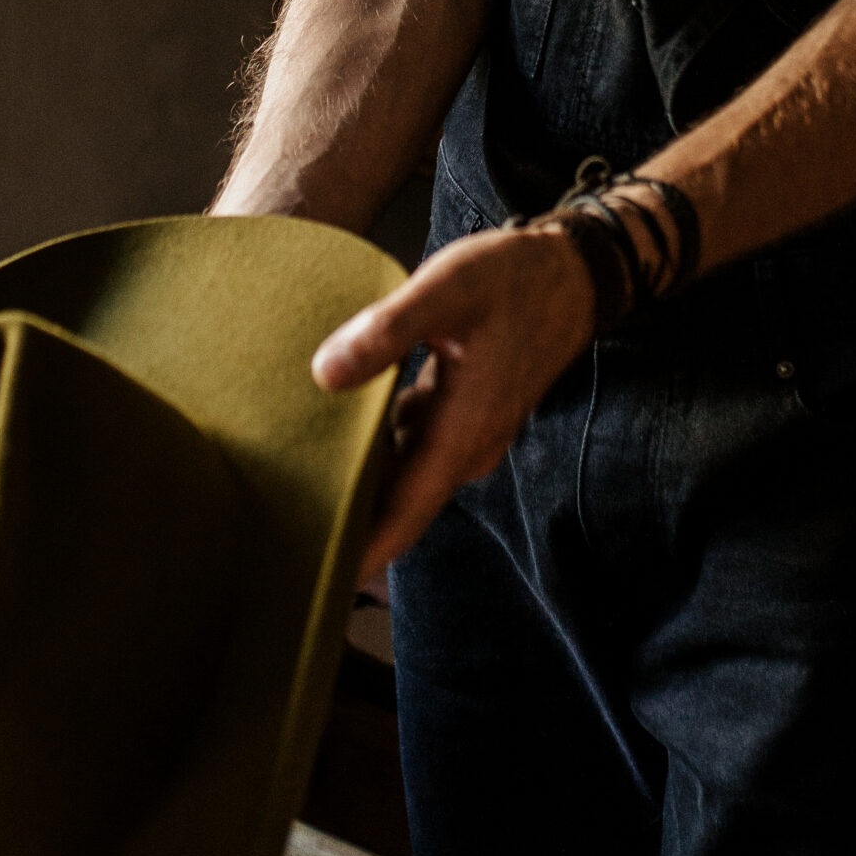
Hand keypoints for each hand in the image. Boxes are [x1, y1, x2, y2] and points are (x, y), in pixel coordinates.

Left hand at [313, 223, 597, 579]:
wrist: (574, 273)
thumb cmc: (515, 279)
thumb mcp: (448, 289)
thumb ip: (388, 330)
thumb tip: (325, 375)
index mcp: (463, 431)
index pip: (404, 515)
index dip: (360, 553)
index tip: (315, 581)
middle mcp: (468, 446)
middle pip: (400, 503)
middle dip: (348, 518)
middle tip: (281, 525)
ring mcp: (469, 434)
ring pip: (406, 473)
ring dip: (362, 479)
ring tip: (296, 479)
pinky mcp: (466, 416)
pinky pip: (416, 446)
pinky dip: (381, 446)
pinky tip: (342, 424)